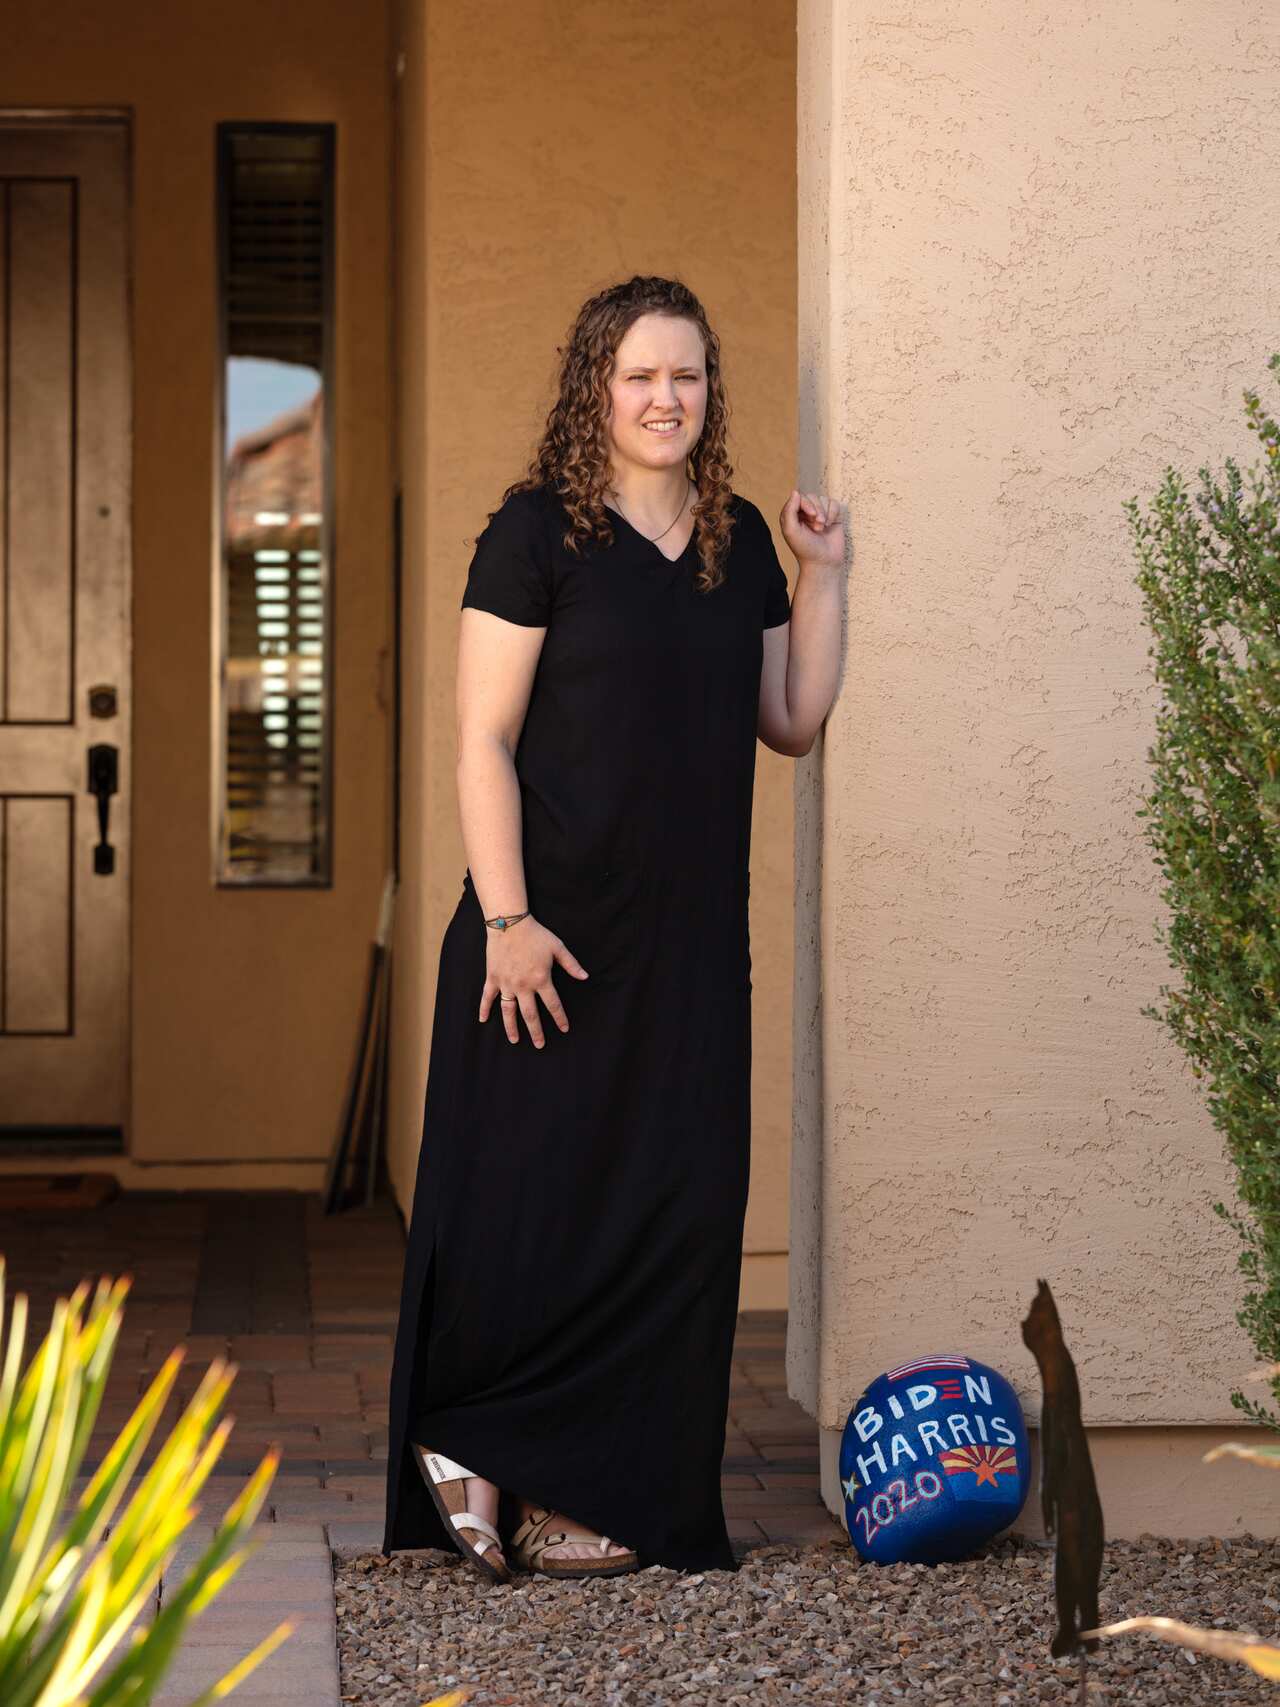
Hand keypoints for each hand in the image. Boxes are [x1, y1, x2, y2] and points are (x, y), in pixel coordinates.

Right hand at [479, 915, 588, 1046]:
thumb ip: (571, 964)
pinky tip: (483, 1020)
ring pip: (509, 1011)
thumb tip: (585, 977)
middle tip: (540, 1045)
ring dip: (512, 1027)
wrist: (509, 923)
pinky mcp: (493, 978)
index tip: (564, 1029)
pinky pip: (487, 997)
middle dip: (536, 1031)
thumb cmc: (536, 934)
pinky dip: (484, 1009)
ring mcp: (506, 983)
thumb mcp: (557, 947)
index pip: (553, 1004)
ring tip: (515, 1041)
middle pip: (531, 1014)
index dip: (560, 1018)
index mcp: (541, 979)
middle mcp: (524, 986)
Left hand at [780, 489, 844, 569]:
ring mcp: (819, 514)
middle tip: (817, 527)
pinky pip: (834, 503)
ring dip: (825, 513)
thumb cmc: (805, 549)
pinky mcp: (832, 516)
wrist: (823, 562)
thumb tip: (795, 492)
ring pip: (823, 499)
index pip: (799, 497)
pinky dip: (833, 513)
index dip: (807, 504)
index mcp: (792, 515)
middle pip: (812, 496)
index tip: (812, 516)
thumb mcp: (791, 531)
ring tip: (822, 528)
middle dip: (817, 511)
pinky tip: (830, 525)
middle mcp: (805, 512)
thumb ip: (789, 510)